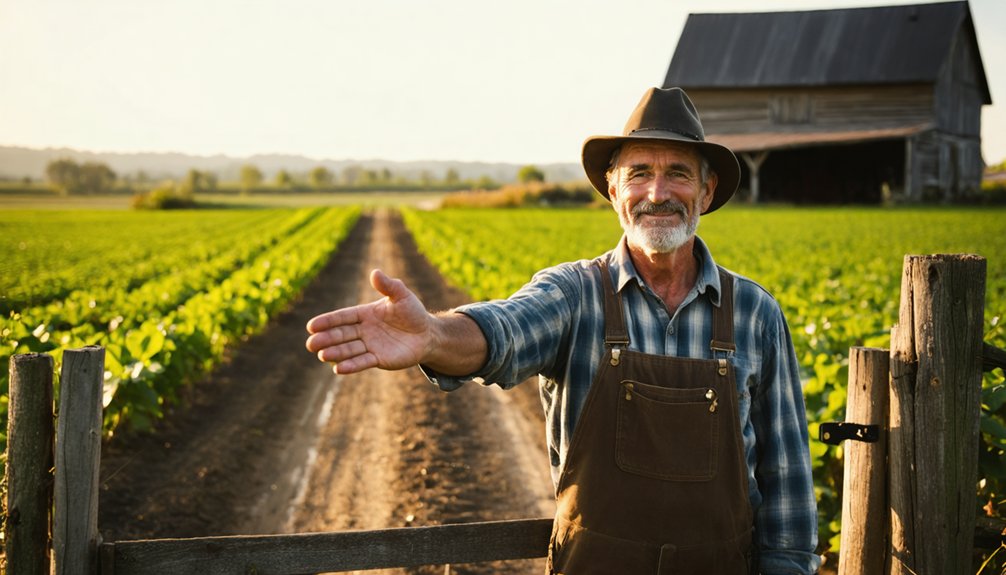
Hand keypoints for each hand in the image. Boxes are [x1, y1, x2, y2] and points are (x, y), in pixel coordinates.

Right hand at [306, 269, 431, 373]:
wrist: (427, 334)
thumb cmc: (412, 313)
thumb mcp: (402, 296)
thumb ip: (388, 286)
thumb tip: (375, 273)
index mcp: (364, 314)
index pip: (342, 317)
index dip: (327, 321)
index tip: (312, 326)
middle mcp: (363, 331)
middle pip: (341, 335)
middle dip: (326, 339)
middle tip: (311, 344)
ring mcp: (370, 345)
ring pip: (349, 349)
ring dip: (335, 353)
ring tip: (322, 355)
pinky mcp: (379, 359)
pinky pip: (363, 362)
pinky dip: (351, 365)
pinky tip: (338, 369)